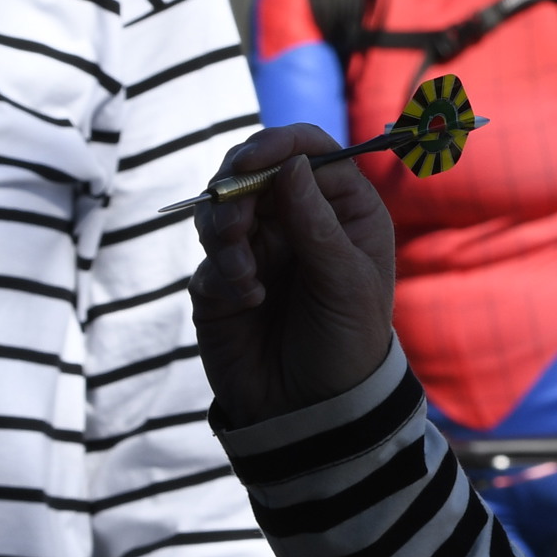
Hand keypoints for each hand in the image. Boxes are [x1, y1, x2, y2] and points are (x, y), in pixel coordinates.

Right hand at [189, 126, 396, 427]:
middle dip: (236, 191)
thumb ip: (316, 223)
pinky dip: (222, 273)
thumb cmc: (347, 343)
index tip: (251, 160)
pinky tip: (247, 301)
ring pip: (219, 207)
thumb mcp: (346, 282)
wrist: (311, 411)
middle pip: (252, 169)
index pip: (308, 150)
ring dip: (224, 232)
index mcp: (344, 209)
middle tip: (236, 227)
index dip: (278, 145)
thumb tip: (291, 163)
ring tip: (245, 275)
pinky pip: (208, 256)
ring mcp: (258, 246)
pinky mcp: (222, 279)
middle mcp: (299, 219)